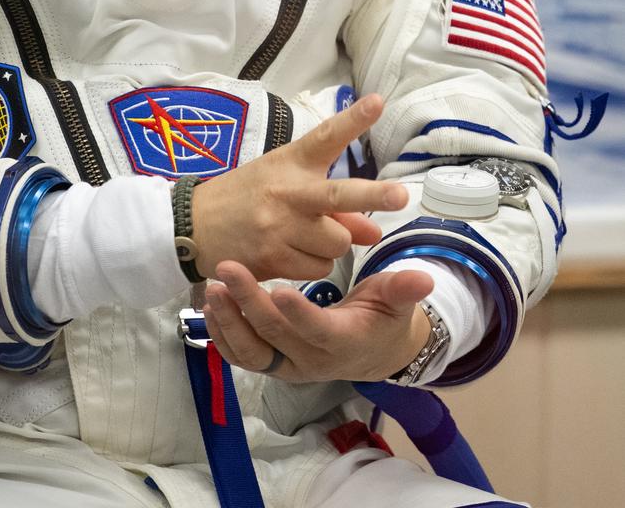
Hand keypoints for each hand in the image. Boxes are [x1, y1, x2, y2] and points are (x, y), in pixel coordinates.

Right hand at [190, 94, 407, 281]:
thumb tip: (373, 230)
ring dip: (332, 244)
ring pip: (337, 243)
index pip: (325, 137)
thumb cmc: (246, 196)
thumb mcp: (283, 185)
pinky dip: (314, 265)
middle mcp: (287, 192)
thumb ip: (331, 206)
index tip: (378, 103)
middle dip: (372, 196)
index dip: (353, 120)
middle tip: (401, 195)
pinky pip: (318, 268)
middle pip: (338, 195)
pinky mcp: (273, 257)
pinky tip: (291, 253)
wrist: (194, 224)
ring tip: (305, 236)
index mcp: (290, 163)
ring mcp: (279, 226)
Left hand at [203, 261, 433, 383]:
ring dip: (228, 322)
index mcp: (342, 342)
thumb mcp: (395, 302)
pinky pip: (243, 357)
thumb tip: (424, 278)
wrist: (371, 353)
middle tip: (228, 268)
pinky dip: (222, 336)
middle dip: (248, 302)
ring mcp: (288, 365)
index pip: (317, 330)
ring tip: (212, 289)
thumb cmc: (382, 319)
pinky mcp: (273, 364)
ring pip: (252, 352)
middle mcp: (311, 360)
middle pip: (275, 335)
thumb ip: (402, 290)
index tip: (278, 288)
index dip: (298, 313)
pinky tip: (209, 307)